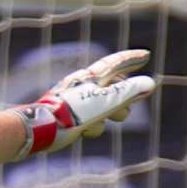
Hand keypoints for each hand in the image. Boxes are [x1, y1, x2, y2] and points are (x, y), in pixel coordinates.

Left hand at [13, 49, 154, 157]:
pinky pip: (85, 121)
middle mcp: (80, 86)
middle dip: (122, 98)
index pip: (115, 63)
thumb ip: (128, 93)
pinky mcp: (64, 118)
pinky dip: (89, 128)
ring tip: (108, 120)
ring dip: (107, 115)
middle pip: (110, 87)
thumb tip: (149, 84)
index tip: (145, 55)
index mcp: (90, 78)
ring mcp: (72, 102)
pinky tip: (82, 132)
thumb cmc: (71, 113)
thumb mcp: (104, 102)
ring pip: (100, 107)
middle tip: (126, 109)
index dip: (131, 59)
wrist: (37, 130)